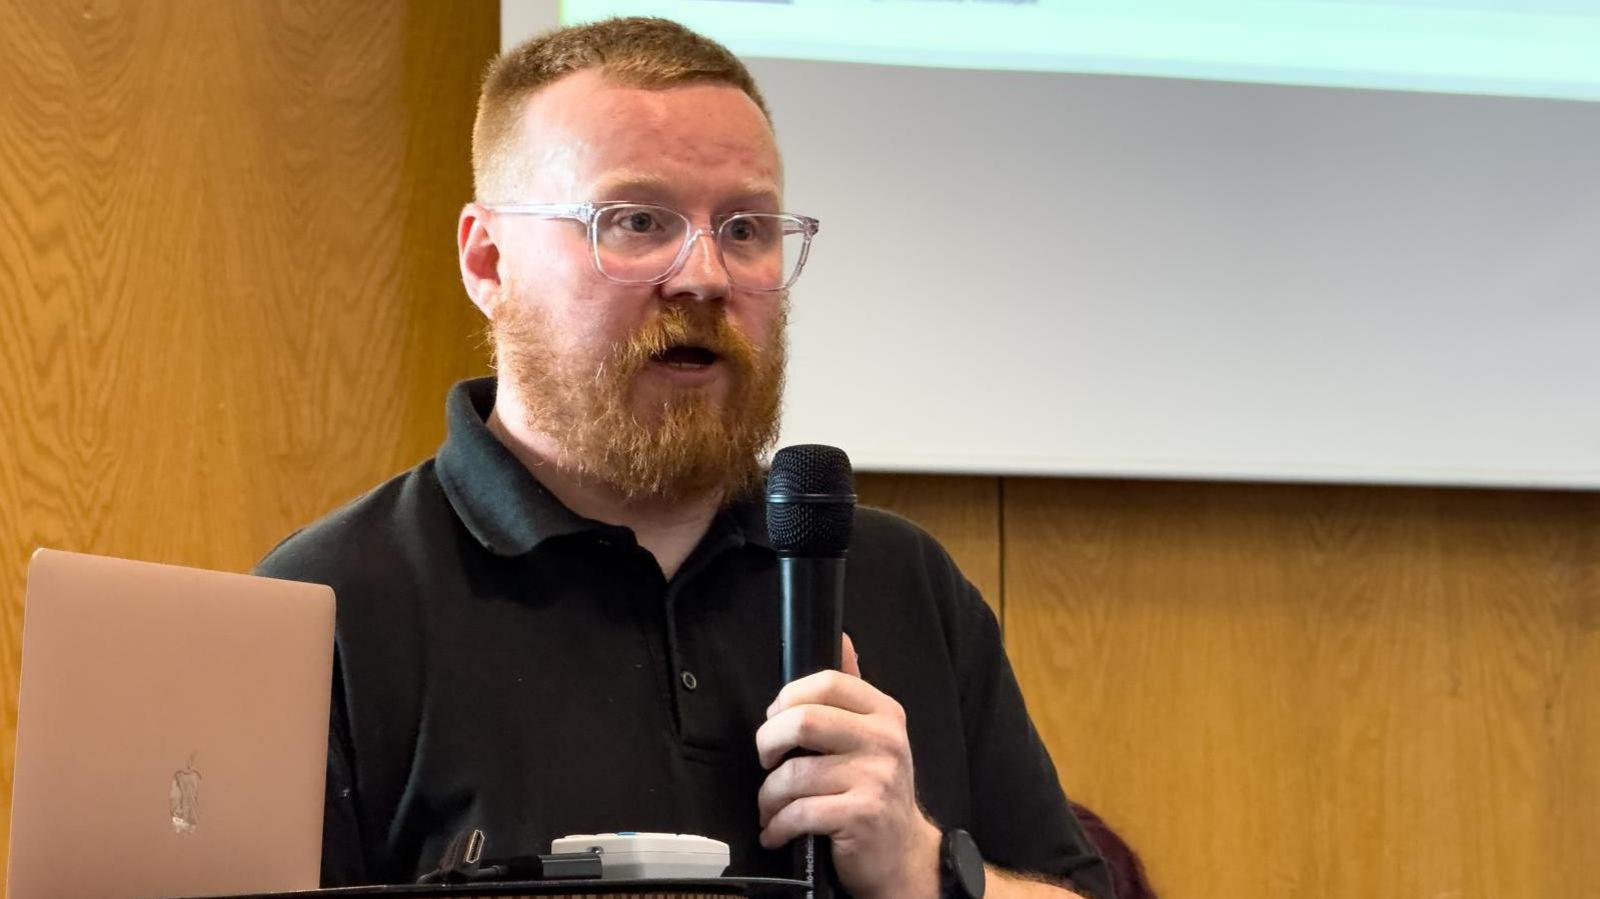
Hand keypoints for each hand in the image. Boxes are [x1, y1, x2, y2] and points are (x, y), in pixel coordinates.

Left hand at [755, 634, 943, 898]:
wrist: (903, 853)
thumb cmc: (876, 790)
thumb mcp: (872, 734)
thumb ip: (851, 691)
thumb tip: (842, 638)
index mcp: (884, 712)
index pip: (826, 682)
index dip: (787, 699)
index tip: (775, 720)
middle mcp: (885, 740)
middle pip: (804, 720)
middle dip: (768, 742)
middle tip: (765, 760)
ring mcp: (875, 778)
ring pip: (794, 774)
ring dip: (769, 797)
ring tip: (770, 807)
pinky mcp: (862, 816)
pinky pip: (799, 813)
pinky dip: (777, 825)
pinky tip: (777, 831)